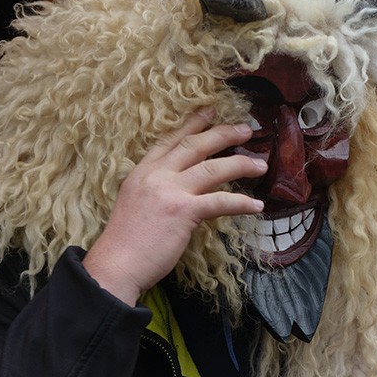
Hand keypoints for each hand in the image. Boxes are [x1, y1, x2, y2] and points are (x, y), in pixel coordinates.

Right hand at [82, 108, 266, 304]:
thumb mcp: (134, 203)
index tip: (210, 111)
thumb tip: (179, 190)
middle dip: (223, 134)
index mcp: (142, 172)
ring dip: (241, 165)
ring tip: (260, 165)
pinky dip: (241, 203)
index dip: (192, 123)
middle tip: (245, 129)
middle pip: (195, 145)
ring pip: (213, 168)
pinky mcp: (184, 211)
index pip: (170, 139)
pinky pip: (220, 202)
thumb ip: (155, 190)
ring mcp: (170, 191)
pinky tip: (256, 206)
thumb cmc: (125, 243)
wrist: (116, 265)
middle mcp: (156, 175)